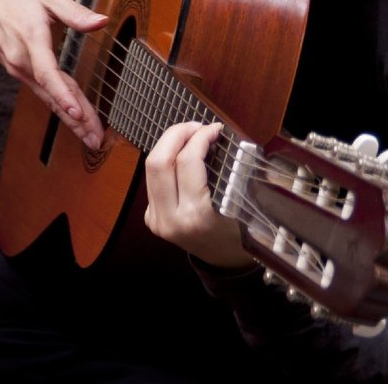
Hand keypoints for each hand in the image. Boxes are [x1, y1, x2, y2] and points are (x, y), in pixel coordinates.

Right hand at [0, 0, 106, 147]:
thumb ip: (75, 12)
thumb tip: (100, 22)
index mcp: (30, 37)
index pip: (47, 72)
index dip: (63, 95)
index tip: (77, 112)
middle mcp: (20, 58)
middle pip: (50, 94)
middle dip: (75, 119)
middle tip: (95, 138)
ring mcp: (16, 67)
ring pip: (46, 96)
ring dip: (68, 118)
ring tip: (88, 135)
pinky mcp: (16, 70)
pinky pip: (39, 91)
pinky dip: (56, 105)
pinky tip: (69, 116)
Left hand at [142, 121, 252, 267]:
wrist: (223, 261)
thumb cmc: (238, 232)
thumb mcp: (238, 205)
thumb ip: (224, 174)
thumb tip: (213, 134)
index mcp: (196, 216)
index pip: (187, 163)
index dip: (199, 138)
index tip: (214, 128)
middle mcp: (169, 218)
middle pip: (158, 162)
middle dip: (176, 135)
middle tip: (196, 126)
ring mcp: (155, 219)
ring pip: (150, 168)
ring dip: (168, 145)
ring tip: (189, 134)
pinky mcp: (149, 217)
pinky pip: (152, 181)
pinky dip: (165, 161)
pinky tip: (180, 154)